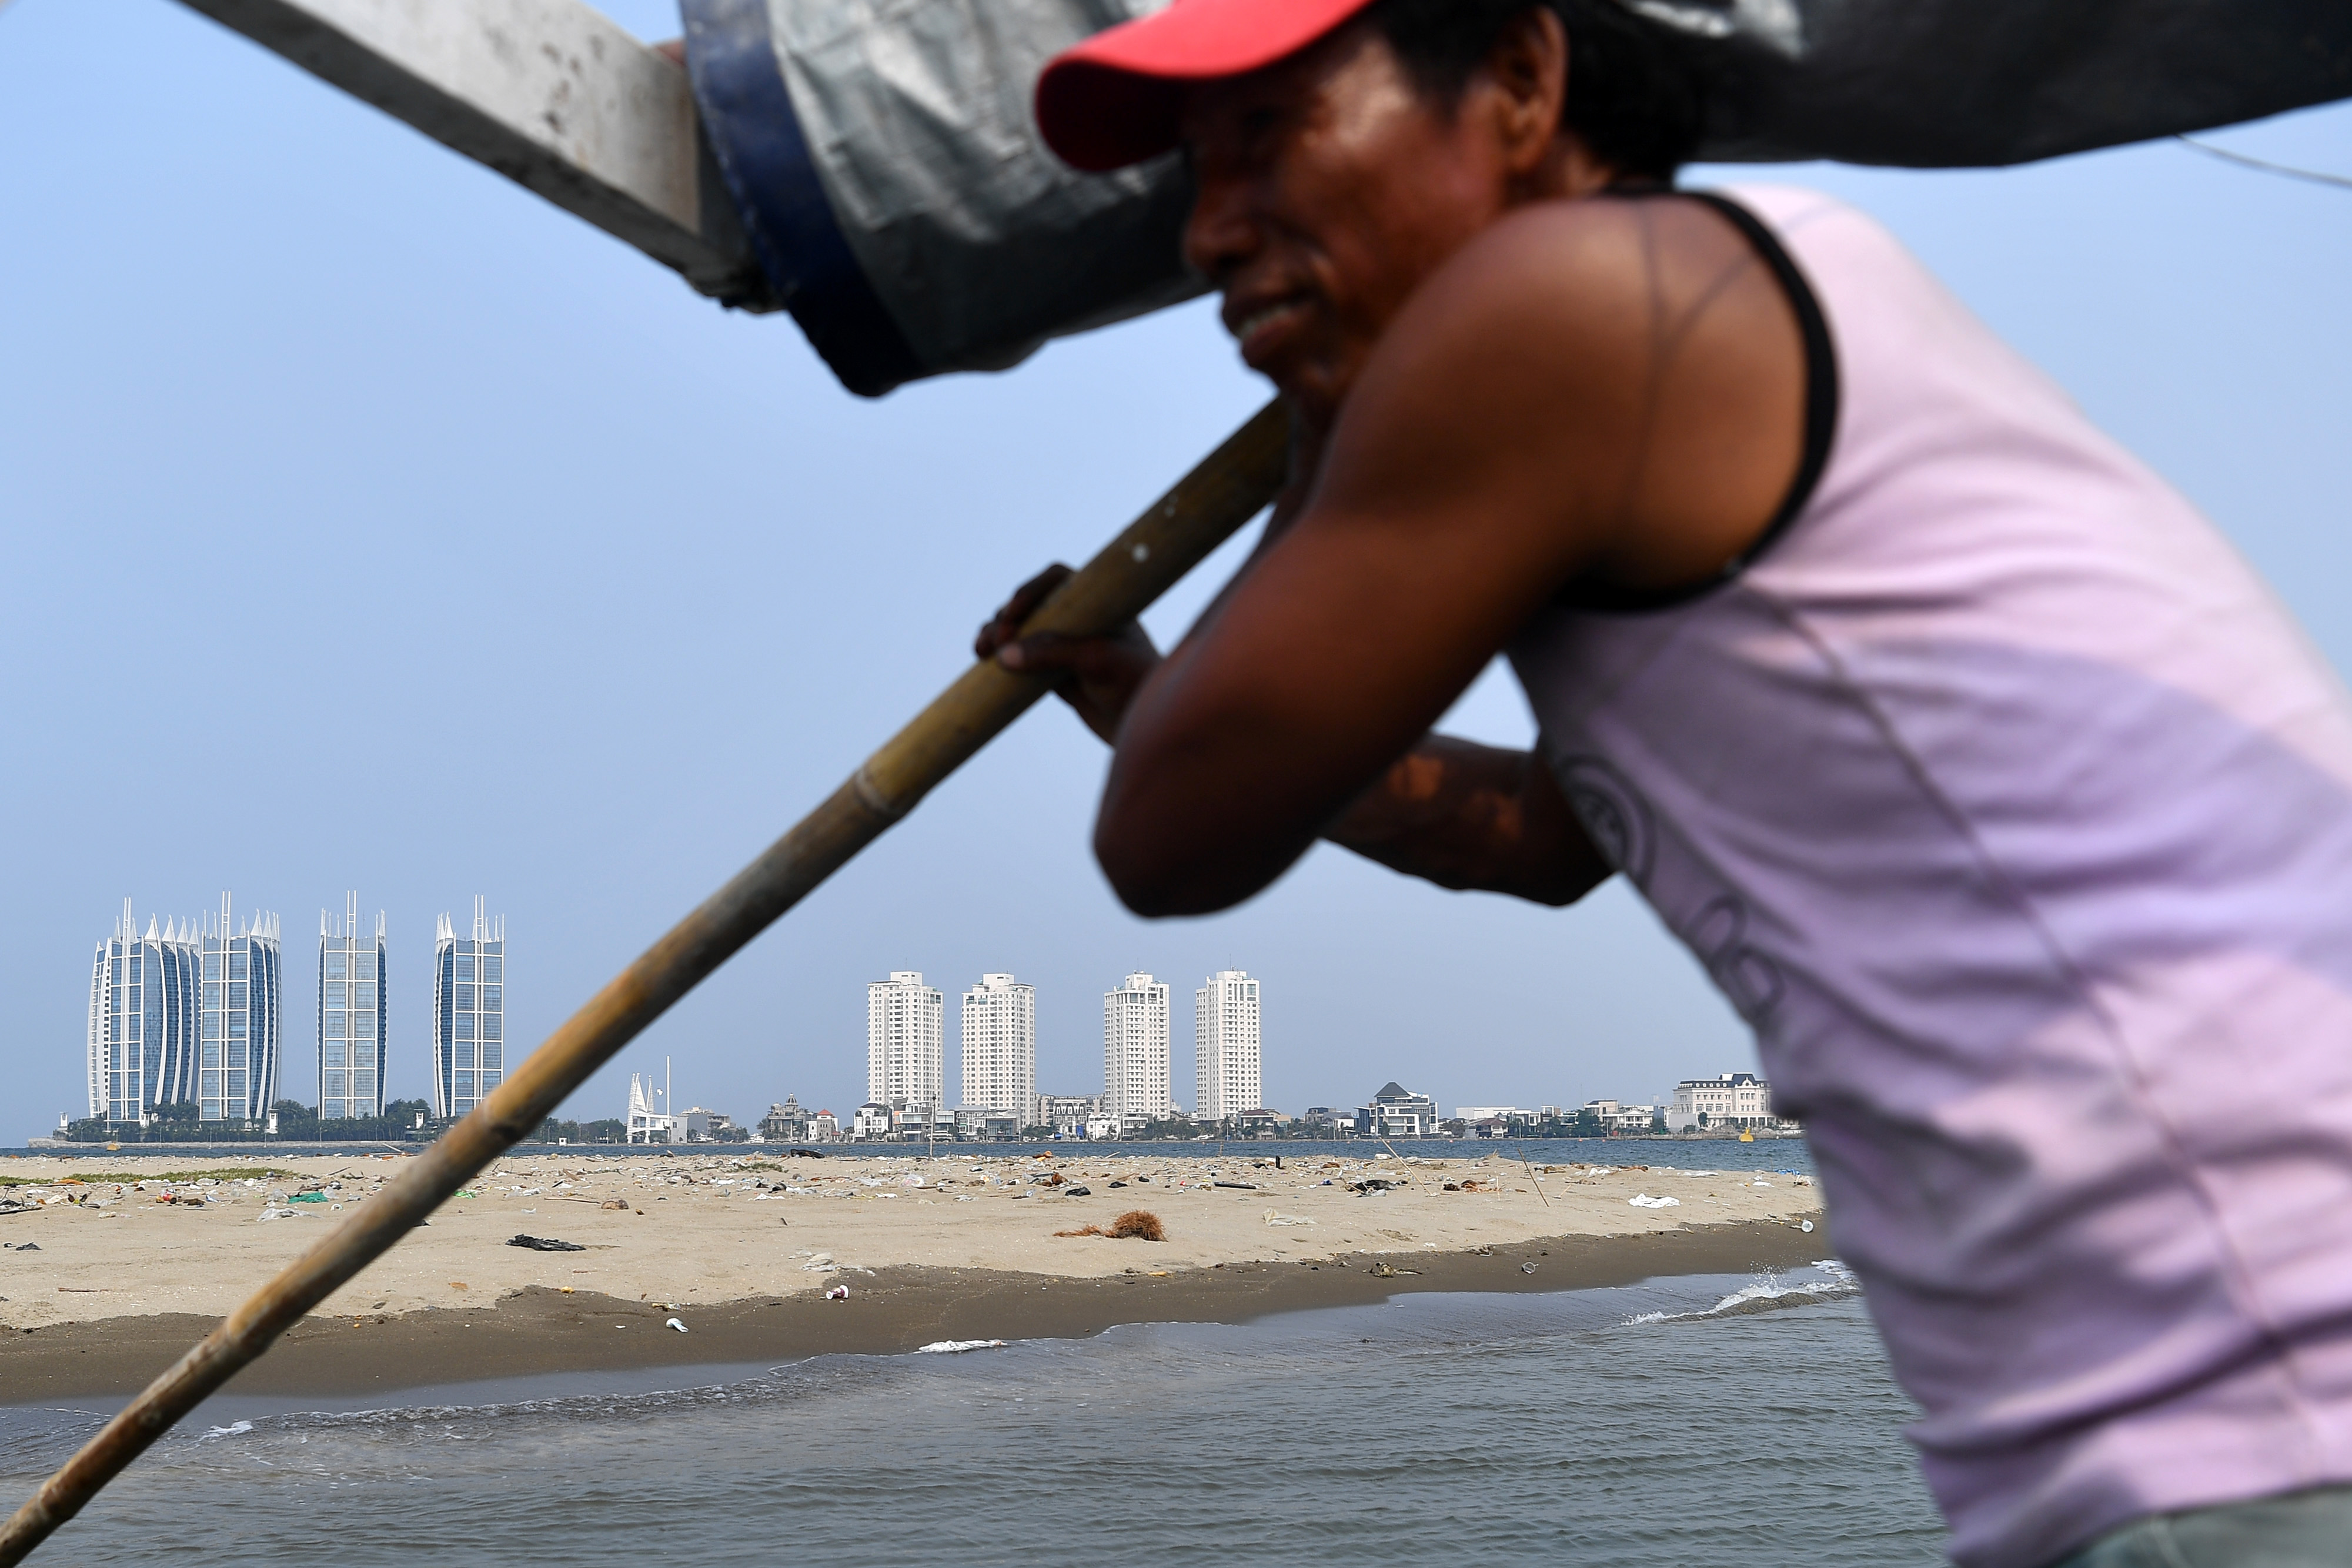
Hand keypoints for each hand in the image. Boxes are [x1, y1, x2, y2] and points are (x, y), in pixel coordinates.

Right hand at [976, 564, 1160, 743]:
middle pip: (1031, 604)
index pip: (1057, 580)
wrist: (1147, 726)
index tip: (1012, 613)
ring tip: (982, 651)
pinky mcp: (1053, 673)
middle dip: (1007, 617)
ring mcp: (1064, 645)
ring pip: (1020, 630)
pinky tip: (984, 662)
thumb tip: (1003, 654)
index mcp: (1097, 603)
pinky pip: (1020, 658)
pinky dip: (1000, 658)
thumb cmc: (1134, 683)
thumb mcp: (1097, 661)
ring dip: (996, 634)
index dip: (1030, 591)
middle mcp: (1079, 619)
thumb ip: (1053, 652)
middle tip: (998, 640)